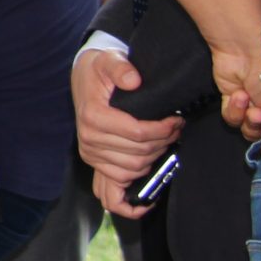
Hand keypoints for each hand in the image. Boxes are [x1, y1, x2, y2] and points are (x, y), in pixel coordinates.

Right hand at [72, 45, 180, 202]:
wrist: (84, 78)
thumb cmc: (99, 70)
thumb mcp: (109, 59)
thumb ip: (120, 67)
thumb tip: (133, 79)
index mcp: (93, 117)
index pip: (137, 134)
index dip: (163, 129)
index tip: (176, 120)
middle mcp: (89, 140)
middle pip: (139, 154)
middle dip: (163, 141)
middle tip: (175, 128)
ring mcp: (92, 155)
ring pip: (134, 169)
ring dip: (155, 158)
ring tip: (165, 141)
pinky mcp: (96, 163)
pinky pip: (110, 192)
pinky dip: (129, 200)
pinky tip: (147, 201)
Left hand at [197, 2, 260, 138]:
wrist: (244, 49)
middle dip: (260, 127)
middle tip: (258, 113)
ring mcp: (250, 103)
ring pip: (246, 128)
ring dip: (246, 118)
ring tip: (247, 98)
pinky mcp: (231, 98)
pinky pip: (230, 117)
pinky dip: (233, 109)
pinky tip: (238, 94)